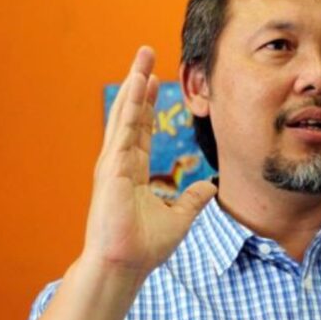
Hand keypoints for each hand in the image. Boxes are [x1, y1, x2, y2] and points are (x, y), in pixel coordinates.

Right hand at [83, 46, 215, 278]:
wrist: (124, 265)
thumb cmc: (144, 246)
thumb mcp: (179, 217)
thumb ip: (192, 199)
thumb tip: (209, 186)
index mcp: (133, 171)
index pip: (142, 129)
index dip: (149, 104)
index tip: (155, 80)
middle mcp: (121, 162)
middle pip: (132, 114)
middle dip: (139, 83)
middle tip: (146, 54)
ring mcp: (113, 162)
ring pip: (126, 114)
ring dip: (134, 84)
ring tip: (141, 57)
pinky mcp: (111, 167)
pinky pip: (124, 129)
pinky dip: (130, 105)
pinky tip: (136, 84)